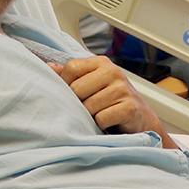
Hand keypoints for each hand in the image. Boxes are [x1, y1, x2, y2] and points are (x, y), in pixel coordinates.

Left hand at [50, 56, 175, 148]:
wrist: (140, 120)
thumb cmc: (111, 102)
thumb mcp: (91, 84)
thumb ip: (70, 75)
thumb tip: (48, 67)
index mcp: (101, 62)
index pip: (71, 68)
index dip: (66, 85)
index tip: (75, 95)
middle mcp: (113, 72)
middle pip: (76, 89)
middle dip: (78, 104)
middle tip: (89, 108)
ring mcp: (123, 89)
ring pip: (87, 106)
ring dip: (90, 117)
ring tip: (99, 115)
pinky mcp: (129, 107)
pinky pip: (101, 119)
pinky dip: (101, 125)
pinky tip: (109, 123)